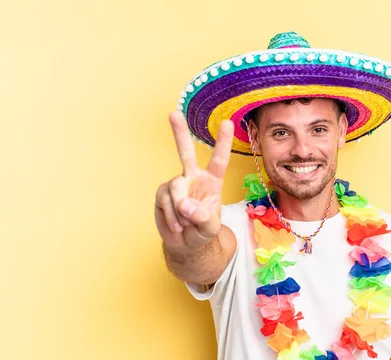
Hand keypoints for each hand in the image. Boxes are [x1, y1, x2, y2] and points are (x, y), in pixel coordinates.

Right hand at [155, 111, 233, 250]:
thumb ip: (203, 217)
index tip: (227, 122)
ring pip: (176, 188)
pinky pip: (165, 201)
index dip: (223, 142)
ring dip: (181, 210)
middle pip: (186, 153)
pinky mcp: (163, 193)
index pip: (219, 160)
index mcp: (212, 181)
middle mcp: (193, 177)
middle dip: (179, 133)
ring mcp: (176, 184)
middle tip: (173, 113)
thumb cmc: (203, 231)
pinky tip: (176, 224)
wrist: (185, 244)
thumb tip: (185, 204)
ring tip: (186, 224)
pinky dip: (171, 216)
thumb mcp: (210, 228)